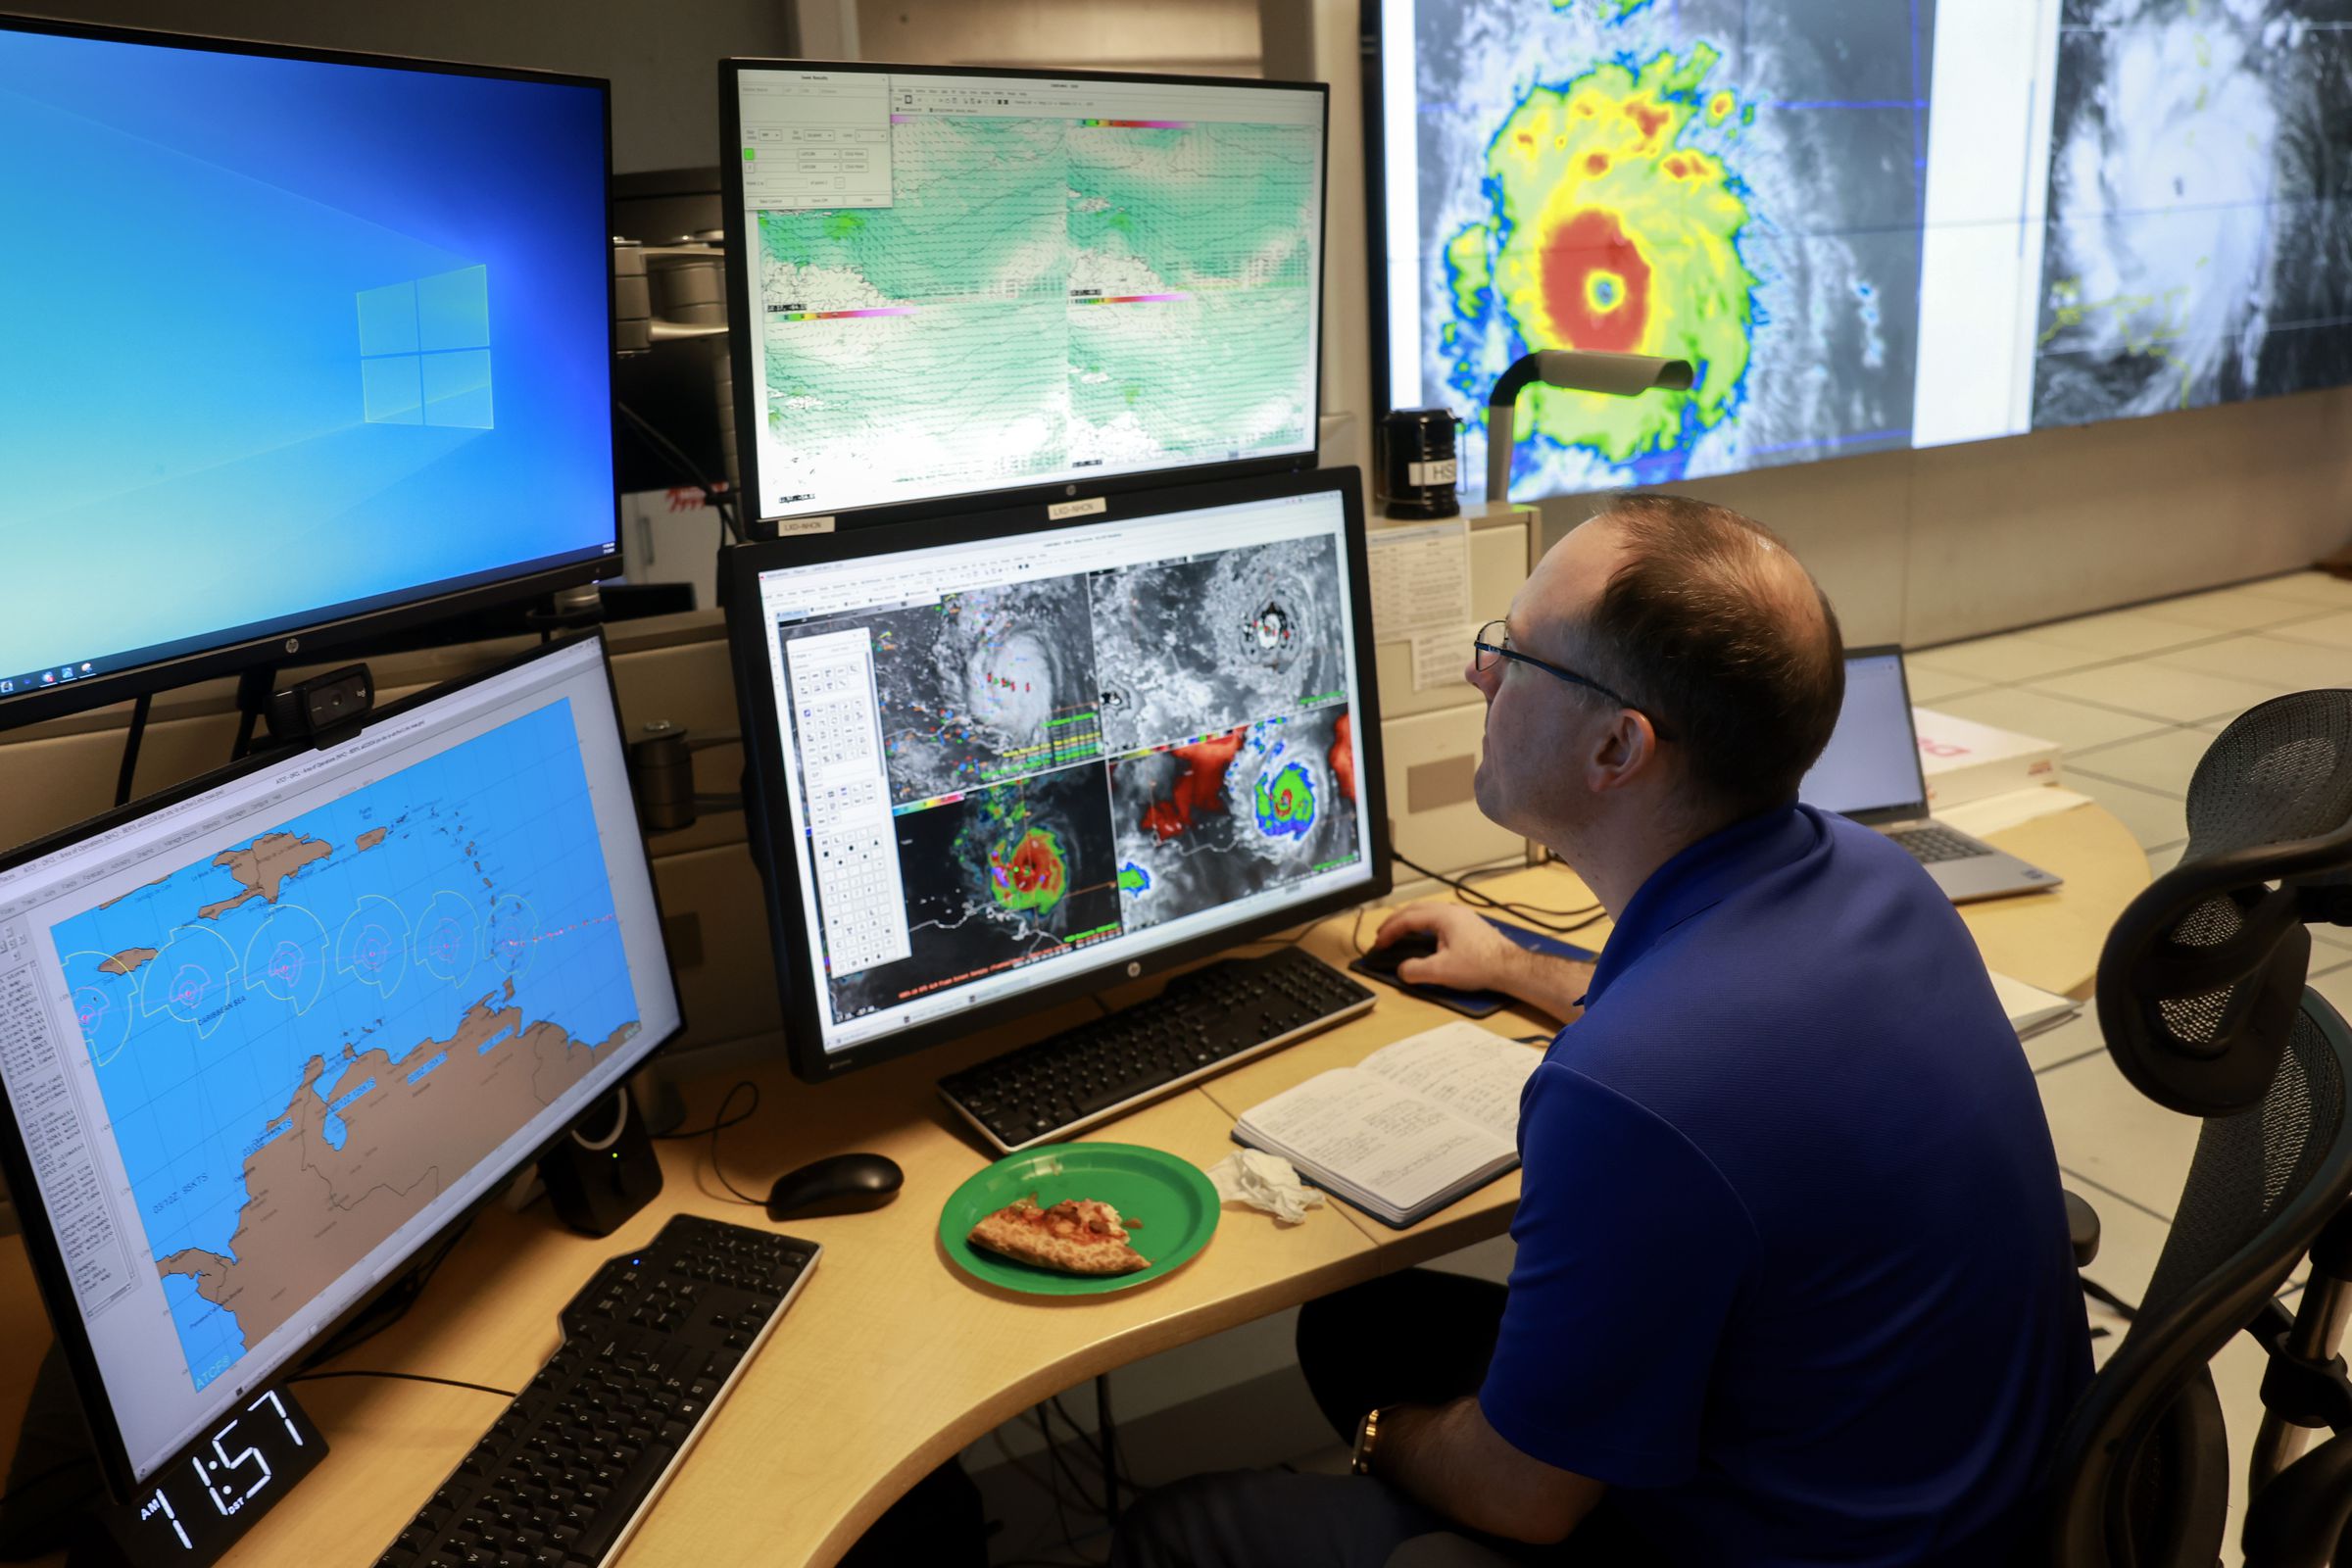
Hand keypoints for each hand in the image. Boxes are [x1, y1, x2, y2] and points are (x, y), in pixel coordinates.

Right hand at [1373, 902, 1524, 991]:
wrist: (1511, 968)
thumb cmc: (1481, 965)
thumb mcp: (1441, 971)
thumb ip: (1415, 970)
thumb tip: (1402, 970)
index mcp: (1443, 916)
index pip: (1407, 918)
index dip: (1389, 931)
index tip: (1379, 943)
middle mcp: (1452, 911)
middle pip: (1416, 909)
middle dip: (1396, 922)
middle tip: (1383, 935)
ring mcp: (1462, 917)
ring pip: (1428, 912)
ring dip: (1410, 921)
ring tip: (1399, 933)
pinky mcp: (1469, 925)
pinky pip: (1439, 918)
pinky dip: (1424, 925)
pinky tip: (1424, 936)